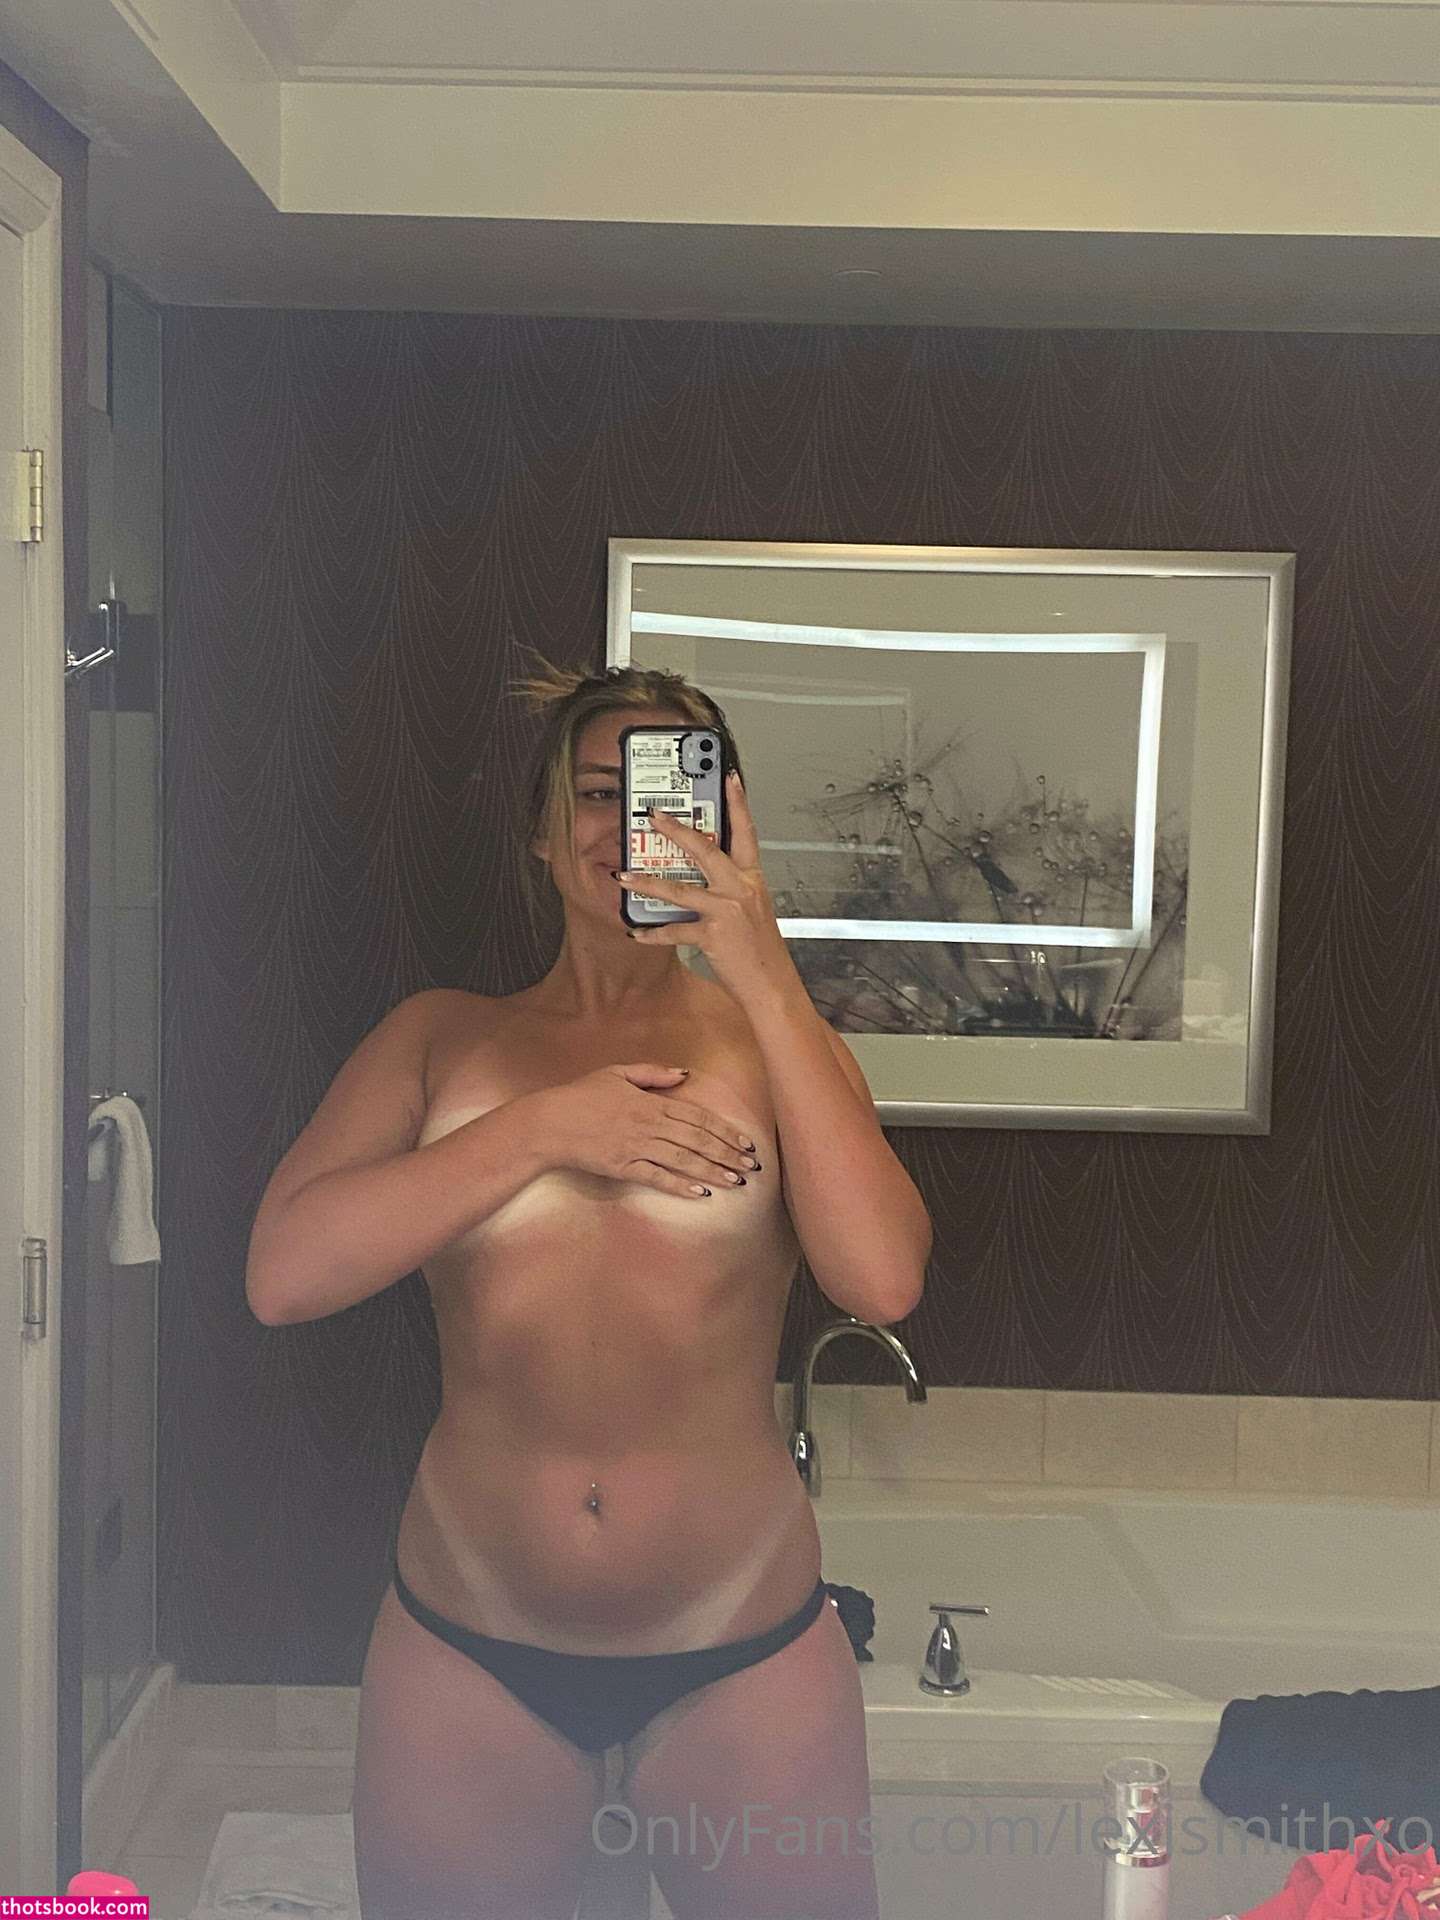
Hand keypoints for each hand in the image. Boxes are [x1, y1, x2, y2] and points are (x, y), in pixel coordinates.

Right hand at [529, 1061, 760, 1196]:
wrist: (549, 1122)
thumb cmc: (581, 1095)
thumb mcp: (616, 1073)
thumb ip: (652, 1074)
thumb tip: (684, 1074)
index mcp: (650, 1102)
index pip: (697, 1117)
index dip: (725, 1130)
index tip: (745, 1142)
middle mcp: (648, 1125)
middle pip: (697, 1140)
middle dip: (728, 1153)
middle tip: (752, 1166)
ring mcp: (636, 1147)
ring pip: (683, 1160)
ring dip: (713, 1171)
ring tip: (737, 1182)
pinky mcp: (622, 1168)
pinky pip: (657, 1177)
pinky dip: (680, 1186)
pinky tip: (701, 1194)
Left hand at [617, 771, 799, 1005]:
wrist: (772, 985)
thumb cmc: (762, 951)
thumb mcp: (754, 910)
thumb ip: (732, 888)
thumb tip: (703, 875)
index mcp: (752, 880)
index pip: (747, 832)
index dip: (738, 803)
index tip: (728, 778)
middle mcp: (740, 890)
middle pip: (705, 849)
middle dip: (676, 830)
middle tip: (654, 816)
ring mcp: (726, 911)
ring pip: (679, 889)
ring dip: (647, 881)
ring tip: (624, 874)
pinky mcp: (713, 935)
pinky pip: (674, 930)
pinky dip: (652, 933)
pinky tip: (637, 931)